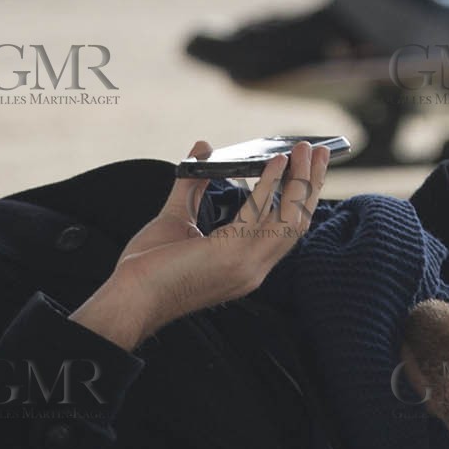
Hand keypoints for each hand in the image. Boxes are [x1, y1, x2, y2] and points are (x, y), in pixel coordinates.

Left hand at [70, 141, 330, 348]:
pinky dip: (271, 185)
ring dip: (301, 180)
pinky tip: (275, 163)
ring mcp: (246, 264)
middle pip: (298, 222)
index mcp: (245, 266)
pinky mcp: (232, 254)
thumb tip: (202, 149)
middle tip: (320, 152)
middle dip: (311, 185)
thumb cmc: (146, 269)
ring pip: (291, 218)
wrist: (129, 299)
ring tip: (304, 150)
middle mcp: (253, 269)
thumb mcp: (175, 218)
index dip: (300, 200)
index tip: (308, 172)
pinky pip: (262, 214)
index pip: (285, 232)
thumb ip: (191, 184)